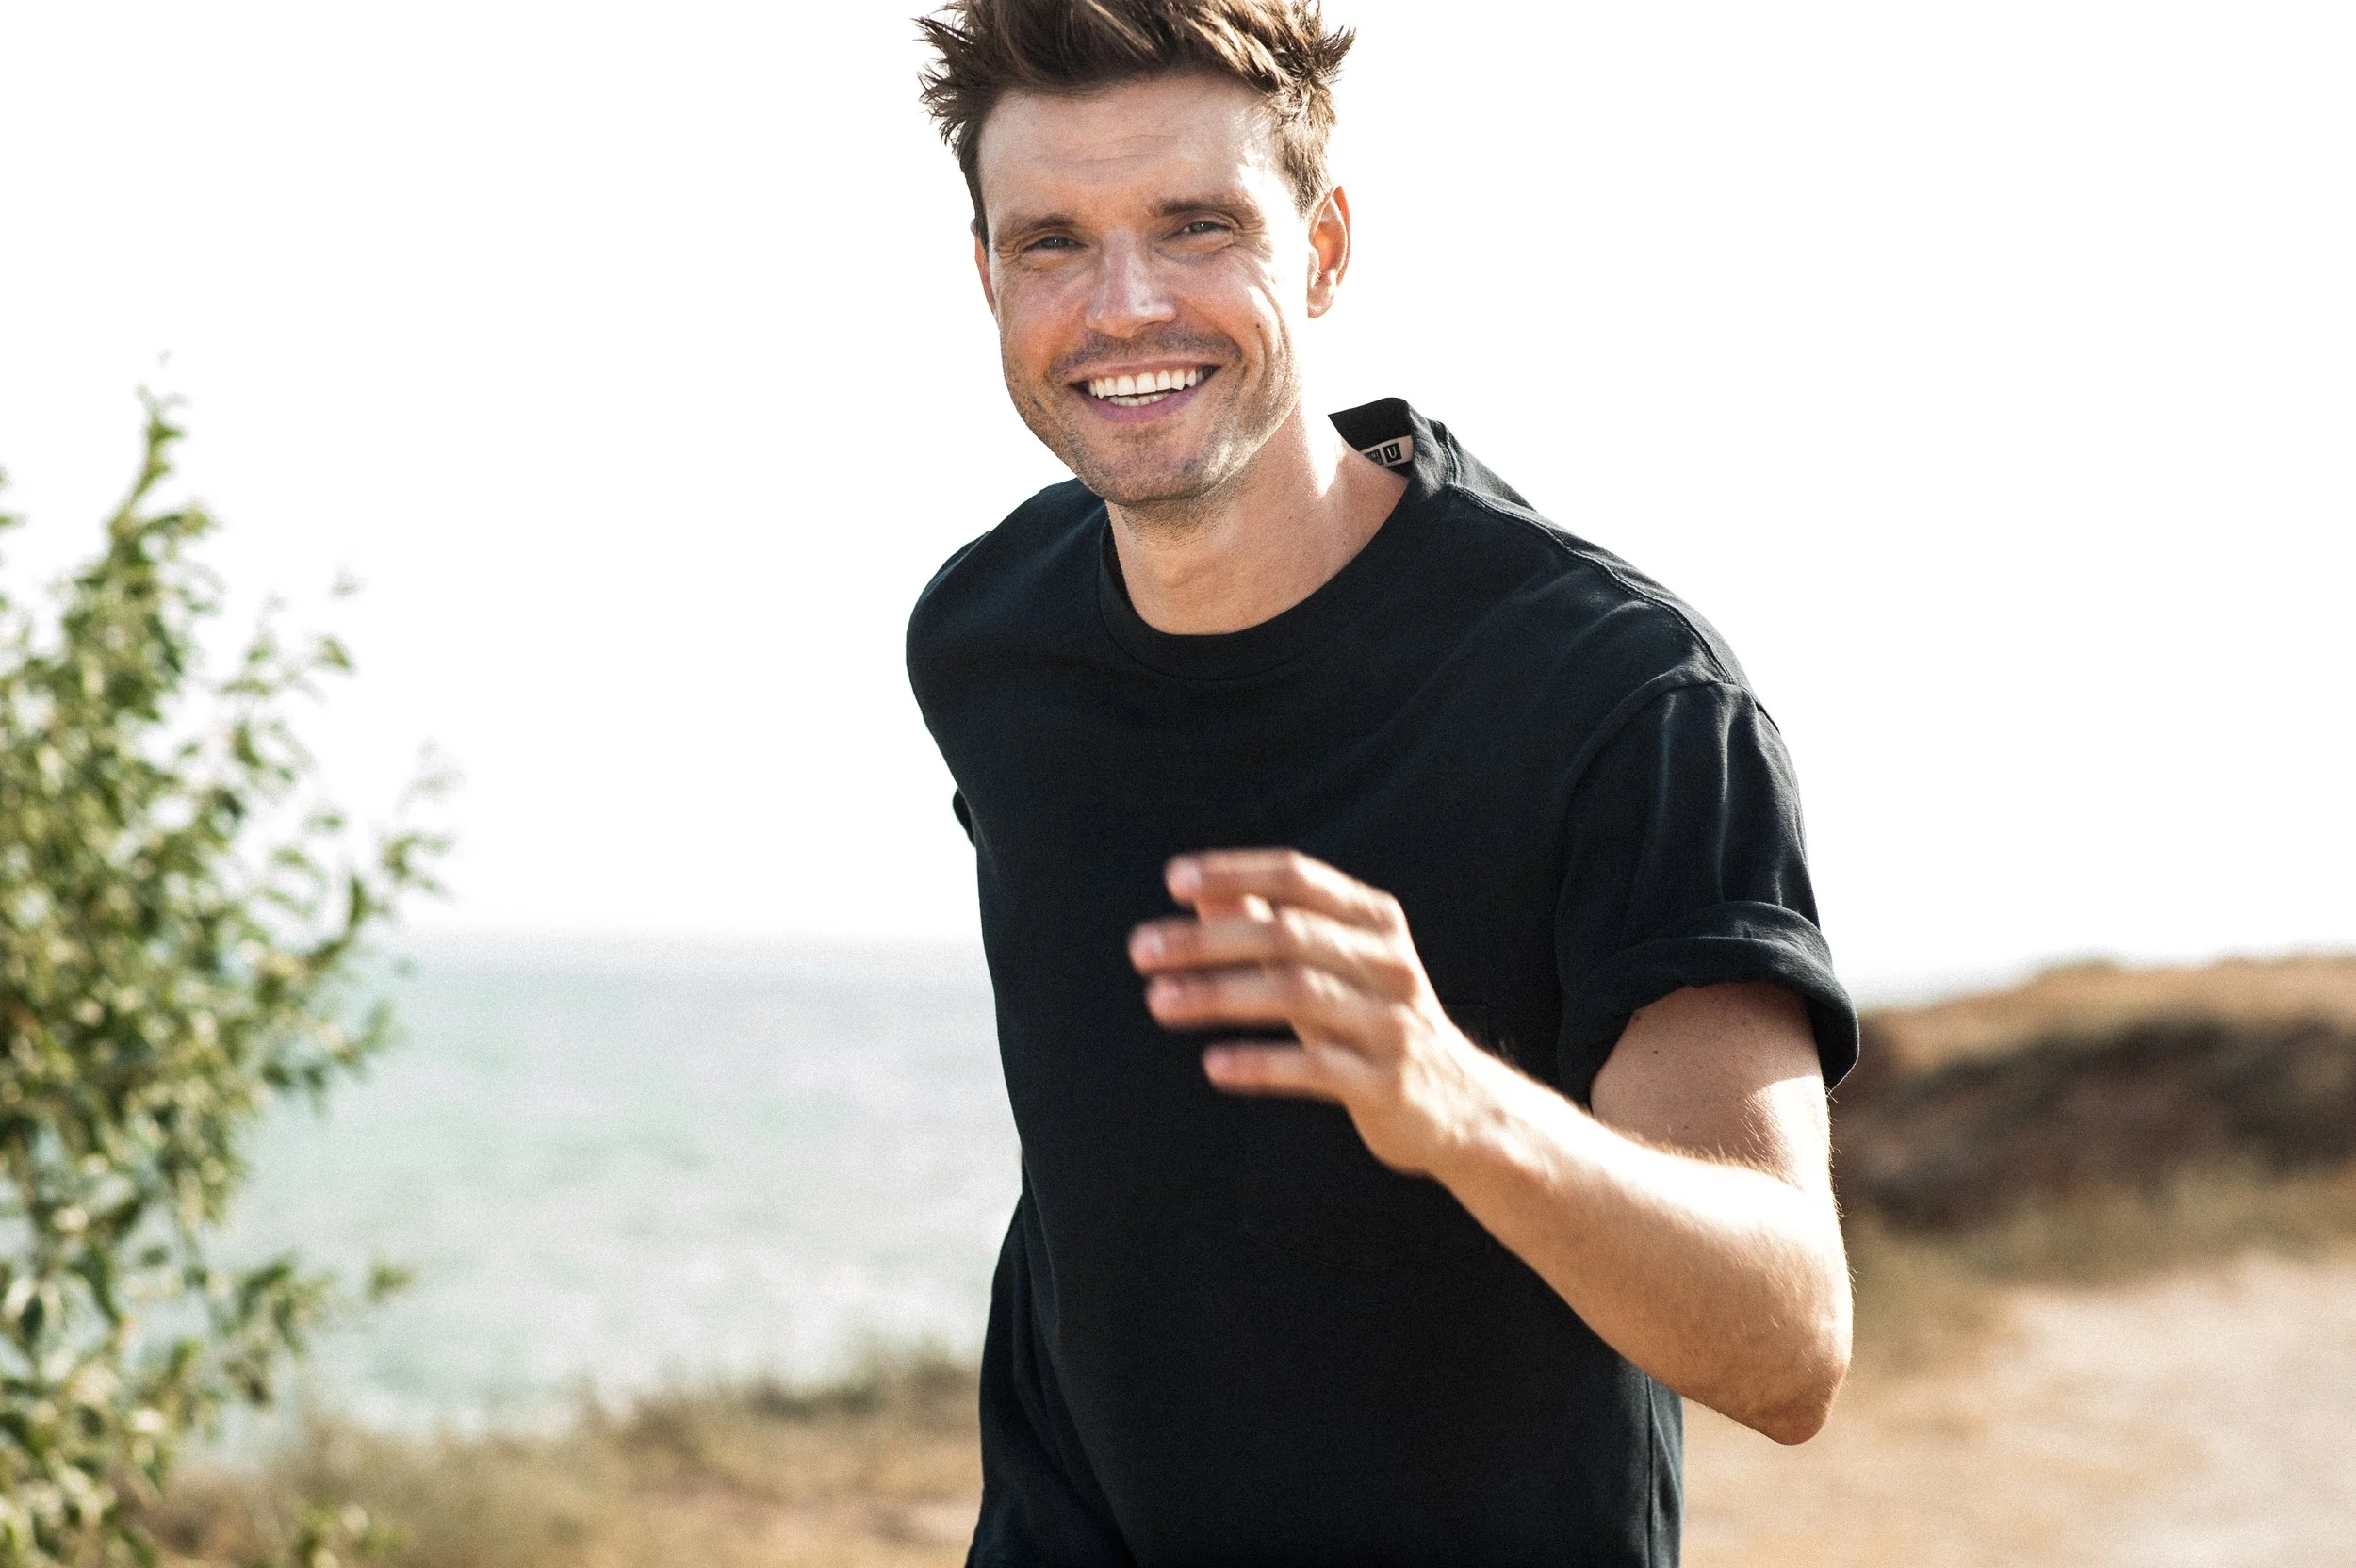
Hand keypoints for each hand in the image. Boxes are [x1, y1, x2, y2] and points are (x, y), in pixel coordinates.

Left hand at [1127, 849, 1500, 1176]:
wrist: (1458, 1104)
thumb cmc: (1373, 1022)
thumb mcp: (1331, 967)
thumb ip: (1272, 926)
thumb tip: (1201, 892)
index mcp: (1375, 921)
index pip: (1298, 878)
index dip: (1236, 872)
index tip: (1174, 880)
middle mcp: (1388, 961)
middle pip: (1286, 934)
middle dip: (1206, 939)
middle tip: (1141, 949)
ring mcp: (1391, 1021)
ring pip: (1295, 994)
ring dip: (1218, 994)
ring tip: (1157, 1001)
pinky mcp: (1385, 1081)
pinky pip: (1315, 1066)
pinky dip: (1260, 1063)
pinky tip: (1213, 1065)